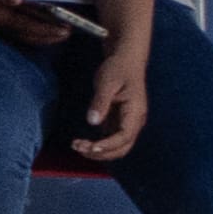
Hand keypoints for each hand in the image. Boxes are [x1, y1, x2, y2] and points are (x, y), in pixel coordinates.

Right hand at [0, 0, 73, 46]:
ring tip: (56, 36)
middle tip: (69, 34)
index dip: (50, 28)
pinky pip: (15, 35)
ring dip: (42, 38)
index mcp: (0, 16)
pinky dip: (29, 37)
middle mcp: (0, 26)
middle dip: (50, 36)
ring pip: (24, 37)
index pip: (31, 25)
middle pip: (30, 35)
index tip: (67, 28)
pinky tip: (32, 35)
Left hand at [67, 40, 148, 160]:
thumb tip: (92, 122)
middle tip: (78, 148)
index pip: (124, 136)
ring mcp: (128, 123)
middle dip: (101, 152)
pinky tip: (83, 143)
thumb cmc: (117, 69)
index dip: (108, 145)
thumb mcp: (106, 82)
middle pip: (122, 147)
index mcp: (135, 112)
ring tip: (77, 146)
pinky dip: (99, 145)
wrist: (125, 60)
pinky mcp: (119, 122)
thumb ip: (100, 102)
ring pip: (117, 147)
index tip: (91, 147)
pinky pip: (111, 140)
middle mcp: (135, 121)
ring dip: (99, 151)